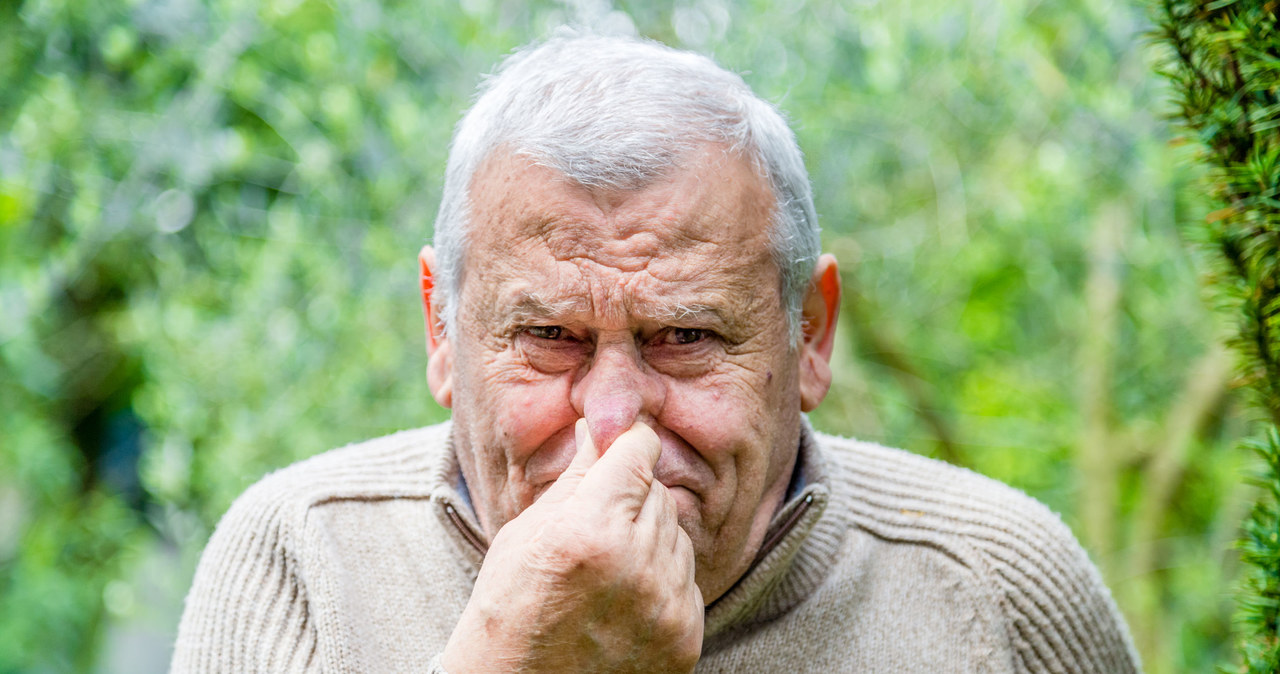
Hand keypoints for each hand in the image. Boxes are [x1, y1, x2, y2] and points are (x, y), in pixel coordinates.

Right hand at [441, 419, 703, 672]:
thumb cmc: (510, 607)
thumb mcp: (529, 531)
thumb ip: (577, 474)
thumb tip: (604, 424)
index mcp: (588, 530)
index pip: (639, 451)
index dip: (626, 446)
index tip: (619, 451)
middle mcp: (634, 566)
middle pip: (658, 491)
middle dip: (631, 498)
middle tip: (595, 525)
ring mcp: (664, 605)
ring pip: (676, 533)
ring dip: (648, 538)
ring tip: (606, 568)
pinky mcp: (685, 637)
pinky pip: (687, 578)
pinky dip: (662, 580)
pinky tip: (623, 598)